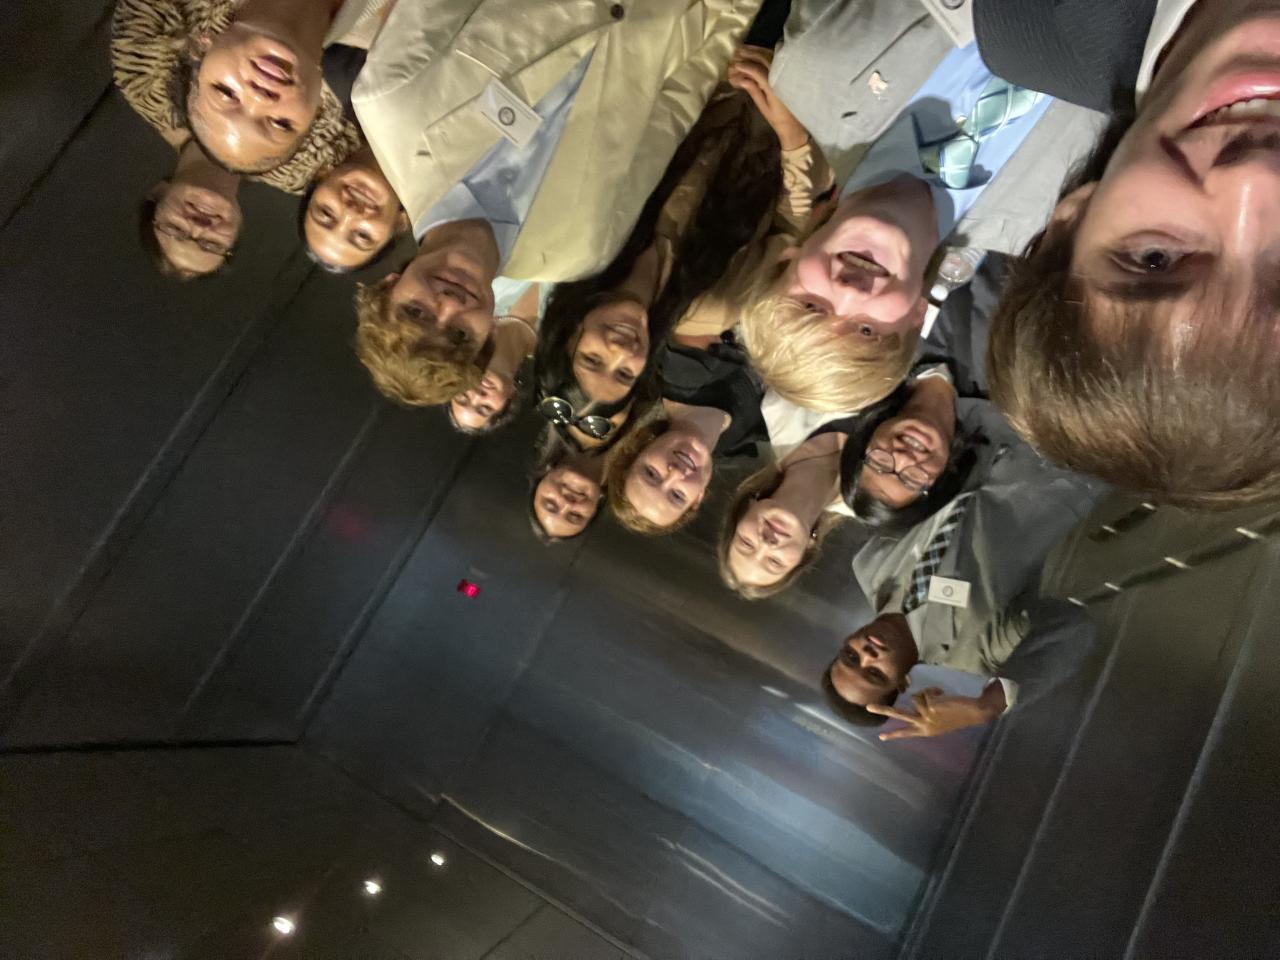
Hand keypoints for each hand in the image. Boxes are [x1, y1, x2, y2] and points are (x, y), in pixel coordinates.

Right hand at [727, 46, 808, 150]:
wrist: (796, 123)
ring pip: (771, 56)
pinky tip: (757, 51)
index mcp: (774, 87)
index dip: (746, 67)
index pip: (758, 72)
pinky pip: (776, 57)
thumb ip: (754, 91)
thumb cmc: (778, 118)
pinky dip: (765, 53)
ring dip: (757, 51)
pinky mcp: (788, 71)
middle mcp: (781, 76)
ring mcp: (786, 72)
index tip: (736, 64)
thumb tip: (741, 79)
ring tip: (744, 48)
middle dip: (750, 54)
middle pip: (764, 60)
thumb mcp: (764, 107)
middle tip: (737, 52)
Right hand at [866, 687, 1002, 740]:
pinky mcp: (932, 707)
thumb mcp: (940, 721)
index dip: (893, 734)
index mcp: (926, 731)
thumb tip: (914, 700)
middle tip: (868, 707)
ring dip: (926, 693)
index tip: (880, 738)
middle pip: (899, 715)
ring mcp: (927, 716)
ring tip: (938, 696)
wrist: (974, 713)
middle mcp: (924, 725)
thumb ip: (926, 714)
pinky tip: (943, 694)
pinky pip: (925, 693)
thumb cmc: (958, 716)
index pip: (906, 733)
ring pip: (915, 698)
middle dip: (883, 710)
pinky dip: (933, 690)